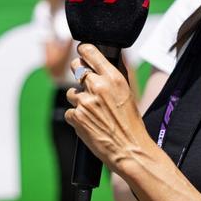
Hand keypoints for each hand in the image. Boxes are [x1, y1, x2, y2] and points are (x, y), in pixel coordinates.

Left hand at [64, 44, 150, 174]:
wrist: (129, 149)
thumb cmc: (131, 123)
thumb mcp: (127, 94)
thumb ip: (113, 77)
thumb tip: (106, 59)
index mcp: (113, 78)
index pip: (90, 52)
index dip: (83, 51)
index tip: (82, 51)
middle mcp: (98, 87)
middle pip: (76, 67)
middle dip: (78, 73)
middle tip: (84, 83)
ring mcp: (85, 102)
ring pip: (71, 92)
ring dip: (78, 100)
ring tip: (93, 112)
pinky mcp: (76, 117)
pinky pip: (69, 111)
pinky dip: (76, 117)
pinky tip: (89, 123)